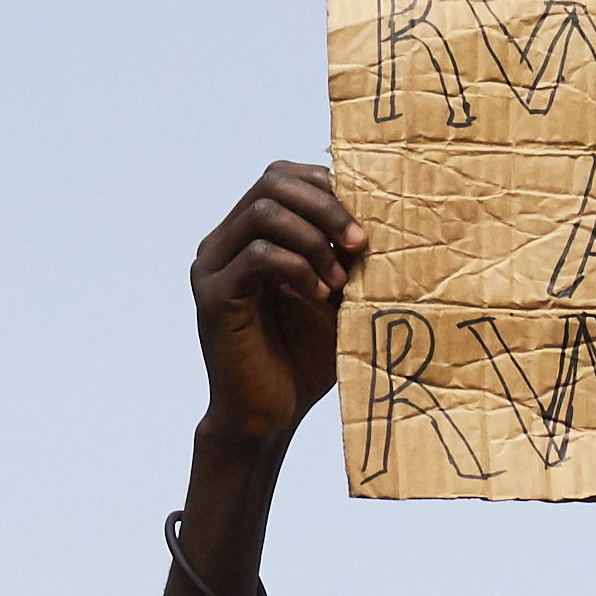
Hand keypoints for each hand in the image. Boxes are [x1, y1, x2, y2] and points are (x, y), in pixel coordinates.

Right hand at [194, 160, 359, 445]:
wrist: (269, 417)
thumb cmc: (303, 359)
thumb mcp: (335, 296)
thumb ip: (343, 255)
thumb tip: (383, 214)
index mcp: (250, 234)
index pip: (282, 177)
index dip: (325, 186)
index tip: (365, 220)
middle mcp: (224, 242)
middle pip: (272, 182)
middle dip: (325, 206)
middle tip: (360, 242)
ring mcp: (213, 265)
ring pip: (263, 212)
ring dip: (313, 238)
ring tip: (340, 279)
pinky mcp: (213, 295)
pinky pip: (257, 255)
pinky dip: (296, 267)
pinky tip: (319, 294)